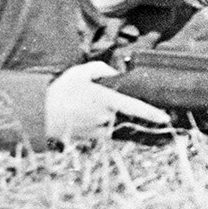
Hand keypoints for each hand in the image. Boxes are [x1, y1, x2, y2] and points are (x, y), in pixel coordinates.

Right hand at [45, 61, 170, 144]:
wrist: (41, 114)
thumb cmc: (62, 91)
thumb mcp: (82, 72)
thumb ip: (103, 69)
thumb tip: (116, 75)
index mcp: (106, 100)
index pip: (135, 108)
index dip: (152, 114)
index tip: (165, 117)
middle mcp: (106, 117)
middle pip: (126, 114)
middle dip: (123, 108)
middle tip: (100, 101)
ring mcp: (100, 130)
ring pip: (116, 123)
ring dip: (111, 117)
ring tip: (88, 108)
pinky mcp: (92, 138)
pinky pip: (106, 131)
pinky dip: (104, 124)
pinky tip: (88, 117)